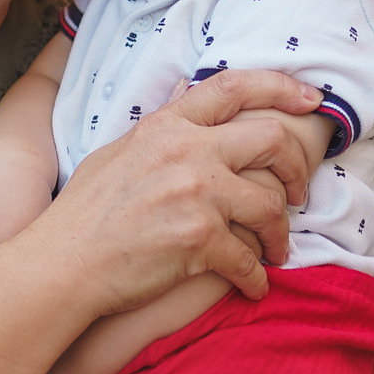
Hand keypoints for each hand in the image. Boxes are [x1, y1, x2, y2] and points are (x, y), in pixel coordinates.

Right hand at [43, 70, 321, 316]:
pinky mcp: (199, 240)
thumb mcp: (118, 151)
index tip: (310, 100)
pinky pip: (249, 260)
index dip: (281, 87)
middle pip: (272, 139)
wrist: (63, 263)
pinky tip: (254, 287)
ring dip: (279, 233)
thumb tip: (188, 88)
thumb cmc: (83, 213)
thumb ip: (161, 126)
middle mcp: (187, 152)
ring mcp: (196, 195)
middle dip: (297, 167)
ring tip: (274, 249)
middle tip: (299, 192)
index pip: (235, 87)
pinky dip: (257, 279)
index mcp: (167, 125)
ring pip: (270, 205)